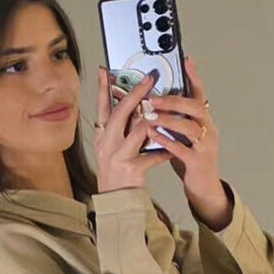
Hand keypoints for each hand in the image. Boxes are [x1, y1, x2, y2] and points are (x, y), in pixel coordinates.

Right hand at [94, 66, 173, 193]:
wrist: (116, 201)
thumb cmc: (117, 173)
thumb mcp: (112, 149)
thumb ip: (120, 129)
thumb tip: (133, 107)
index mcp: (102, 137)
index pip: (101, 108)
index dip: (103, 89)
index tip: (107, 71)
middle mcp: (107, 144)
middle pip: (121, 112)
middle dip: (136, 94)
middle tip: (149, 79)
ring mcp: (118, 156)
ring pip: (138, 130)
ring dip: (155, 119)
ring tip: (165, 110)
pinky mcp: (131, 169)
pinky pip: (152, 155)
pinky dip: (164, 151)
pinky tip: (172, 148)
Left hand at [142, 56, 222, 201]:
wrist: (205, 188)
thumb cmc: (192, 160)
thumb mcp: (185, 136)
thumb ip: (175, 121)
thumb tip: (154, 104)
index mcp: (205, 121)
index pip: (201, 94)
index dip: (194, 77)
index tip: (187, 60)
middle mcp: (209, 130)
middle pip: (195, 107)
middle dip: (173, 100)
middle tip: (154, 98)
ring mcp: (205, 146)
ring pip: (189, 127)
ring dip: (168, 119)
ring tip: (150, 116)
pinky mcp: (198, 162)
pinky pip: (182, 149)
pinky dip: (166, 141)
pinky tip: (153, 135)